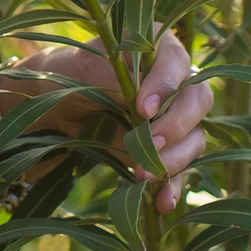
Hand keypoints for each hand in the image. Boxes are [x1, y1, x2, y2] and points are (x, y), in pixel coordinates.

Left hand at [8, 31, 214, 209]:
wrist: (51, 105)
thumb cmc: (69, 74)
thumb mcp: (85, 69)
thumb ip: (115, 79)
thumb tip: (140, 103)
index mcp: (158, 48)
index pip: (177, 62)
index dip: (166, 85)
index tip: (142, 107)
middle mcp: (175, 81)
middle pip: (198, 101)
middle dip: (176, 125)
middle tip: (150, 142)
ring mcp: (173, 117)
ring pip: (194, 138)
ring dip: (174, 159)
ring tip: (143, 173)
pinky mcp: (165, 149)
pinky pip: (181, 169)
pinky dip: (174, 186)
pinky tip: (162, 202)